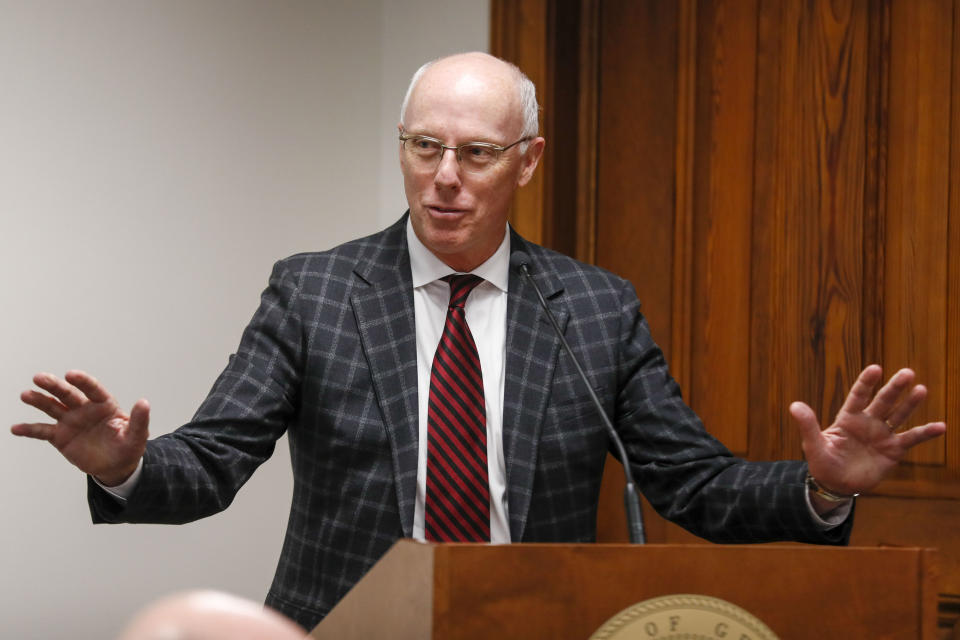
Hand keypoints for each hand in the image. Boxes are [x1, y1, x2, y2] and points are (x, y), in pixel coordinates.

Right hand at [11, 370, 148, 485]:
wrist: (116, 465)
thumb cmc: (128, 446)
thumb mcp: (137, 435)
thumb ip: (139, 419)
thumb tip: (144, 402)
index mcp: (104, 405)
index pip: (92, 389)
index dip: (82, 381)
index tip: (70, 374)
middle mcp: (84, 409)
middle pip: (67, 394)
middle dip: (54, 385)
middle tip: (39, 378)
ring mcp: (70, 421)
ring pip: (52, 407)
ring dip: (39, 401)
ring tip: (25, 395)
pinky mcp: (60, 436)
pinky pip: (43, 431)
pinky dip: (29, 429)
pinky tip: (15, 428)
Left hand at [791, 365, 946, 502]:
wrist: (836, 484)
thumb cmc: (823, 462)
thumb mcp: (813, 444)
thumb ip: (807, 425)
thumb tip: (794, 405)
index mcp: (848, 418)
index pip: (858, 396)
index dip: (866, 382)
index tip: (876, 368)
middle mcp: (868, 422)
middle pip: (883, 401)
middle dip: (894, 388)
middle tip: (907, 373)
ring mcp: (882, 435)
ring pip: (899, 415)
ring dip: (910, 404)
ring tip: (921, 390)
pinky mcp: (893, 450)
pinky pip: (911, 439)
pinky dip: (925, 433)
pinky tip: (940, 426)